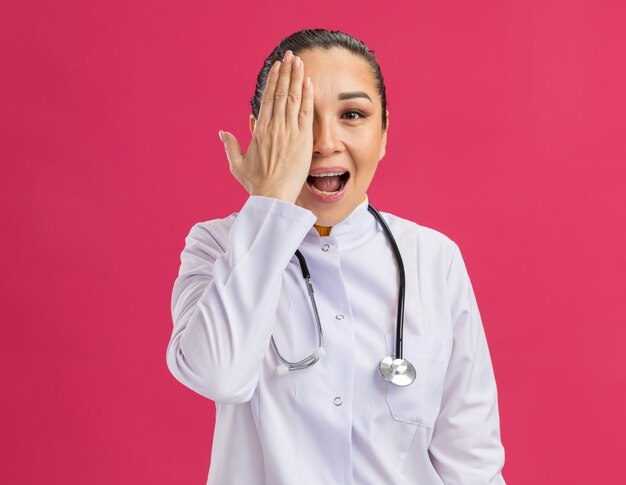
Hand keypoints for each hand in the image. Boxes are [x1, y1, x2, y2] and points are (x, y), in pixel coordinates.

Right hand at [219, 50, 313, 203]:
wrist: (273, 196)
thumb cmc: (256, 184)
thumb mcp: (237, 165)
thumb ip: (230, 146)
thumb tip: (222, 132)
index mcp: (259, 130)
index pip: (267, 99)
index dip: (273, 81)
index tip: (277, 67)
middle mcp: (274, 127)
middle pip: (281, 93)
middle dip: (286, 72)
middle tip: (290, 55)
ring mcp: (289, 132)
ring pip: (293, 98)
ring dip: (296, 78)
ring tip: (299, 61)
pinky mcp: (302, 139)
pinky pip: (305, 113)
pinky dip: (307, 95)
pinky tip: (308, 81)